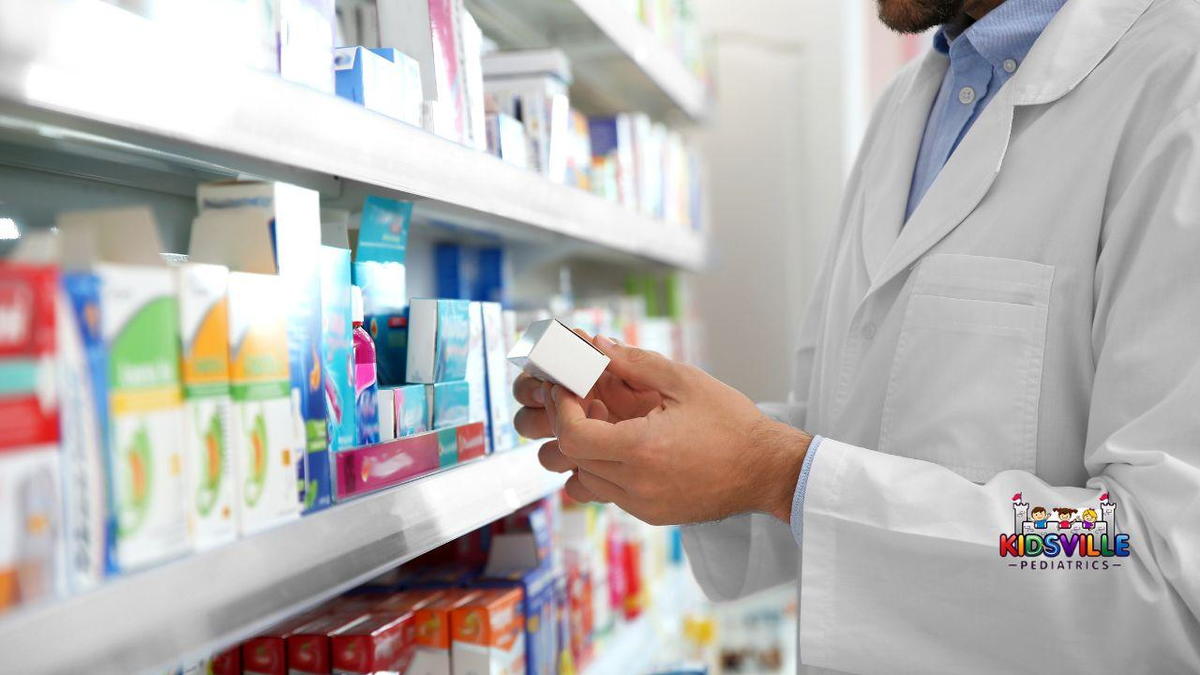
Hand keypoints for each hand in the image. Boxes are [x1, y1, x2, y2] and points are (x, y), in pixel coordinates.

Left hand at [532, 335, 811, 525]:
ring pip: (583, 481)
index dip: (562, 409)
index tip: (569, 389)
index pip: (572, 436)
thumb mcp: (685, 381)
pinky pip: (608, 494)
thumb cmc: (732, 423)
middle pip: (570, 460)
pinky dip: (604, 470)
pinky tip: (626, 447)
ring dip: (583, 452)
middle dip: (569, 426)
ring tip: (606, 426)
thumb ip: (635, 363)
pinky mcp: (651, 514)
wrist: (767, 469)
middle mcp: (636, 484)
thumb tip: (596, 347)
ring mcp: (642, 504)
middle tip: (584, 402)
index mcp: (642, 448)